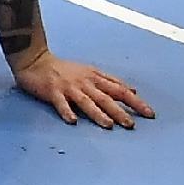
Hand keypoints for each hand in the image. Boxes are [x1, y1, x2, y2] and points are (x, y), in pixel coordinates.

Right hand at [14, 51, 151, 128]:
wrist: (34, 59)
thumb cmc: (63, 68)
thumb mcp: (90, 70)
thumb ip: (110, 81)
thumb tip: (133, 91)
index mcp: (95, 77)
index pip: (120, 90)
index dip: (135, 101)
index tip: (149, 113)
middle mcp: (84, 82)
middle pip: (105, 98)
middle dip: (119, 111)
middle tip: (131, 124)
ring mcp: (68, 87)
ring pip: (86, 101)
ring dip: (97, 113)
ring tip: (108, 125)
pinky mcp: (52, 91)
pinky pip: (61, 103)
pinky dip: (67, 111)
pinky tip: (73, 120)